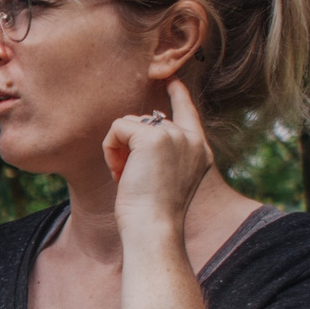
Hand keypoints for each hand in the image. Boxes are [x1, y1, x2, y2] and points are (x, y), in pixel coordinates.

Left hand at [103, 79, 215, 233]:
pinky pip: (118, 127)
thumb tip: (141, 125)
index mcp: (199, 152)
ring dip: (118, 149)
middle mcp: (191, 140)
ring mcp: (175, 136)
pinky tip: (118, 172)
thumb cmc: (152, 215)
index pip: (188, 113)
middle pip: (147, 121)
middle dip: (128, 146)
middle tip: (127, 176)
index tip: (171, 79)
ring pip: (131, 123)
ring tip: (124, 177)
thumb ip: (162, 154)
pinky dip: (110, 149)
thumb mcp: (165, 180)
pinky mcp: (154, 137)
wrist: (154, 229)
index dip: (178, 95)